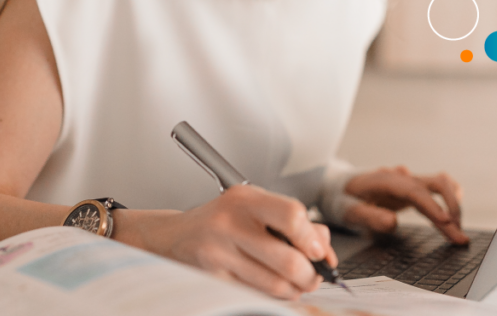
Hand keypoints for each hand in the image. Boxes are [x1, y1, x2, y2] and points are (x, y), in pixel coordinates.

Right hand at [115, 185, 336, 299]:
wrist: (172, 237)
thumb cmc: (220, 221)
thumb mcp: (253, 208)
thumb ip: (292, 221)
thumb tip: (324, 245)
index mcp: (244, 199)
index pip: (292, 216)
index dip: (313, 239)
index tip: (319, 251)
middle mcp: (229, 224)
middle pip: (289, 260)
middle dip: (309, 275)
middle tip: (312, 276)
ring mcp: (218, 254)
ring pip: (275, 285)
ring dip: (294, 290)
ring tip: (293, 284)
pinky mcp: (212, 279)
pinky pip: (255, 295)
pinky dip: (271, 297)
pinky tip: (269, 287)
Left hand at [342, 165, 468, 243]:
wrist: (338, 185)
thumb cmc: (343, 198)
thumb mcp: (347, 211)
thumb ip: (368, 216)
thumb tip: (393, 223)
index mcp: (386, 180)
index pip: (415, 192)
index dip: (433, 206)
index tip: (447, 223)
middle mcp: (402, 177)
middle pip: (437, 184)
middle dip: (452, 209)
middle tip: (459, 237)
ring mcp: (409, 180)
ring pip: (442, 184)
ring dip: (454, 205)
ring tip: (457, 231)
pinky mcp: (413, 187)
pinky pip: (438, 188)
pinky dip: (450, 200)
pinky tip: (452, 218)